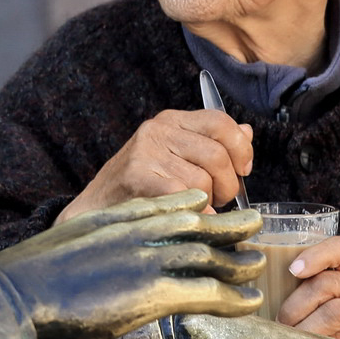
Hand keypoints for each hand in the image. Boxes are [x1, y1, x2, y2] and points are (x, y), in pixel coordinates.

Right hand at [0, 190, 264, 338]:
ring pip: (212, 254)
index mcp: (125, 213)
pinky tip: (248, 302)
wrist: (21, 292)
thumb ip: (115, 223)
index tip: (215, 202)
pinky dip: (233, 297)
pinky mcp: (155, 292)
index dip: (203, 200)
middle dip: (233, 224)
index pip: (176, 197)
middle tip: (254, 225)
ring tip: (256, 265)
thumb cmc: (42, 269)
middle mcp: (144, 230)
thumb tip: (141, 222)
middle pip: (203, 222)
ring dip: (239, 261)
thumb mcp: (82, 232)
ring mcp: (152, 259)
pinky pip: (208, 292)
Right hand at [57, 109, 252, 222]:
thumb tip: (247, 131)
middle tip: (218, 200)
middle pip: (218, 154)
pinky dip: (196, 210)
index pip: (221, 122)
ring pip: (203, 179)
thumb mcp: (175, 157)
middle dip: (227, 185)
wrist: (92, 210)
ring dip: (208, 202)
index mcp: (171, 120)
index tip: (244, 170)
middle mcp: (158, 129)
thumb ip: (210, 144)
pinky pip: (183, 194)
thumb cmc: (139, 188)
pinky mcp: (136, 175)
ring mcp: (146, 151)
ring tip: (195, 208)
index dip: (241, 148)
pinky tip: (194, 218)